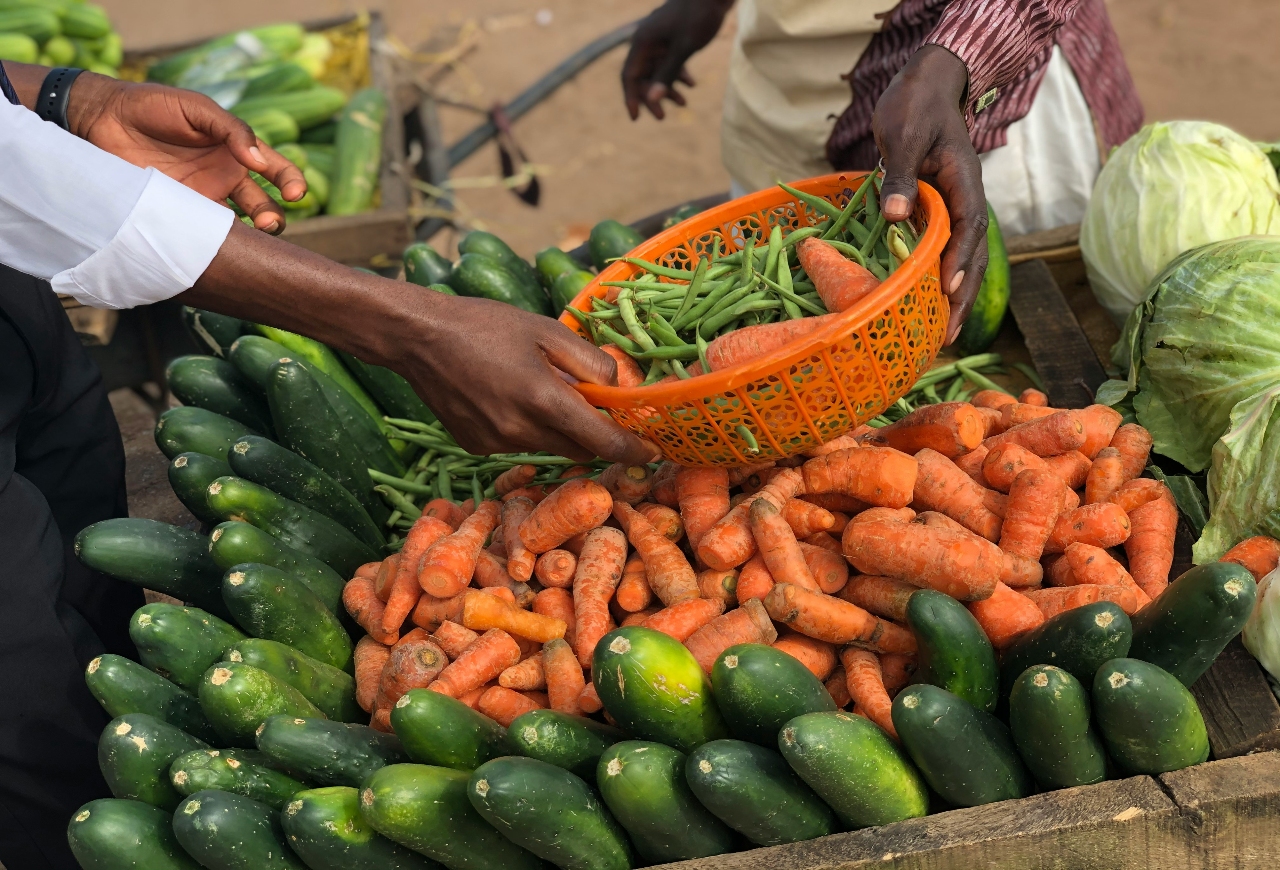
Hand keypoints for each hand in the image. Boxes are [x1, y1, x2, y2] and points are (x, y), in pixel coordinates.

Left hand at [68, 73, 305, 233]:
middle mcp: (226, 176)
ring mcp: (204, 197)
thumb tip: (258, 160)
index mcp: (237, 149)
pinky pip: (203, 233)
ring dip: (250, 236)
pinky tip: (217, 244)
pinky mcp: (179, 213)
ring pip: (239, 225)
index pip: (277, 168)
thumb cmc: (153, 106)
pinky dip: (215, 242)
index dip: (292, 182)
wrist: (103, 119)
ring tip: (250, 237)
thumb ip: (231, 129)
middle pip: (264, 205)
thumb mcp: (197, 108)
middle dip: (273, 217)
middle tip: (269, 223)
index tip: (296, 194)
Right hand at [389, 294, 661, 463]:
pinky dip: (525, 427)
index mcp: (543, 400)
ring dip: (556, 427)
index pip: (602, 442)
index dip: (631, 450)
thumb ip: (589, 362)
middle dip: (593, 434)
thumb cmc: (486, 325)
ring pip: (547, 446)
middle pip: (578, 449)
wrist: (418, 337)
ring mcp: (496, 444)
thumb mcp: (546, 329)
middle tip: (593, 406)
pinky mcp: (476, 447)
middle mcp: (520, 431)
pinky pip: (517, 444)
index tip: (652, 452)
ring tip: (534, 386)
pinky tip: (505, 395)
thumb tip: (616, 390)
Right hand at [622, 0, 731, 119]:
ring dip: (668, 87)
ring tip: (683, 103)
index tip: (635, 118)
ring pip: (657, 69)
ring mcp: (659, 39)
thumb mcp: (684, 48)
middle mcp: (647, 41)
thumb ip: (667, 74)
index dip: (630, 98)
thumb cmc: (699, 16)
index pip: (629, 75)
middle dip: (652, 96)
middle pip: (642, 75)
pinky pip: (669, 60)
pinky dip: (678, 73)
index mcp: (643, 42)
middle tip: (662, 117)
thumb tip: (651, 99)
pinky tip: (691, 84)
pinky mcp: (672, 37)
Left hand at [873, 45, 988, 344]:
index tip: (947, 290)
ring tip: (947, 336)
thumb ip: (899, 175)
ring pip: (966, 259)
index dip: (959, 261)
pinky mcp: (943, 213)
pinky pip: (949, 252)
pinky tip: (933, 307)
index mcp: (963, 182)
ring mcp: (958, 209)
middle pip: (974, 255)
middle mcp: (967, 200)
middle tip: (951, 336)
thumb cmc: (913, 108)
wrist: (926, 88)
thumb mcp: (902, 136)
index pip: (968, 228)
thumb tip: (895, 215)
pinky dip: (945, 281)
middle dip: (964, 296)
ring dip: (958, 296)